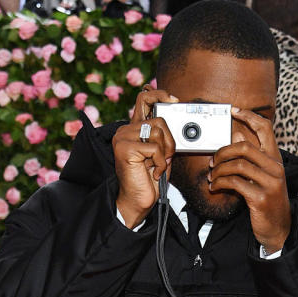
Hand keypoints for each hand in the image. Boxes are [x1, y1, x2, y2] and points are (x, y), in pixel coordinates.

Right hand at [113, 86, 177, 227]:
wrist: (138, 201)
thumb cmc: (149, 179)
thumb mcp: (161, 153)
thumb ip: (163, 136)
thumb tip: (174, 117)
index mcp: (134, 128)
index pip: (144, 99)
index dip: (160, 95)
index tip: (173, 100)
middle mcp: (126, 130)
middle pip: (159, 119)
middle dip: (169, 140)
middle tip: (165, 157)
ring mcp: (123, 138)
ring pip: (157, 131)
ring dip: (165, 153)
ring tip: (157, 166)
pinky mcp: (125, 148)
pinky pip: (154, 147)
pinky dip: (160, 162)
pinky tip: (154, 172)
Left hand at [208, 107, 289, 251]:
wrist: (278, 228)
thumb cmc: (268, 200)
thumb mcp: (262, 176)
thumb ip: (251, 156)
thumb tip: (238, 131)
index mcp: (276, 159)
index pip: (266, 128)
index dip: (249, 116)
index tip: (234, 110)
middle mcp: (275, 168)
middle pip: (244, 146)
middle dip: (223, 152)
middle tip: (213, 161)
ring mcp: (269, 183)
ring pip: (237, 165)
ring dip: (219, 170)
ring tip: (213, 177)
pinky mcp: (260, 197)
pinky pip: (235, 183)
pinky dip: (220, 183)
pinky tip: (215, 187)